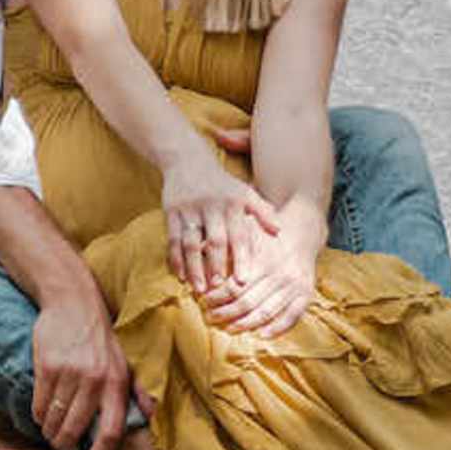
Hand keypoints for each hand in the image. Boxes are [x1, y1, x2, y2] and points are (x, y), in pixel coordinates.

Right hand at [28, 288, 131, 449]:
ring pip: (56, 418)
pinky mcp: (48, 365)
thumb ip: (139, 389)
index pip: (111, 430)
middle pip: (77, 428)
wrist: (72, 300)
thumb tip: (153, 415)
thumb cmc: (100, 335)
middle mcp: (95, 380)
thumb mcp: (126, 360)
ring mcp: (70, 373)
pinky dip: (39, 414)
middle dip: (66, 443)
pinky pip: (41, 402)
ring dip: (51, 431)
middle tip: (61, 446)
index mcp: (117, 382)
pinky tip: (42, 415)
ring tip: (50, 432)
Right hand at [162, 152, 282, 305]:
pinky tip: (180, 276)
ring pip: (190, 242)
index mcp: (232, 203)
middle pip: (214, 240)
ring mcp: (189, 209)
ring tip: (198, 289)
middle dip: (217, 265)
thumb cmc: (221, 183)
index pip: (239, 235)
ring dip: (194, 267)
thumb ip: (263, 211)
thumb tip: (279, 232)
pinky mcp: (171, 211)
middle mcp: (211, 206)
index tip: (244, 281)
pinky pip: (172, 239)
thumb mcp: (245, 192)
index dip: (242, 258)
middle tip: (219, 288)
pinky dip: (175, 259)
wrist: (187, 160)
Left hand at [204, 227, 317, 338]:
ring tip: (228, 329)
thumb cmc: (265, 234)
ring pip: (266, 312)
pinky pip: (292, 317)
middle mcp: (278, 274)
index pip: (233, 286)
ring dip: (245, 324)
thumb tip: (199, 250)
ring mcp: (293, 286)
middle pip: (247, 302)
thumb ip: (224, 243)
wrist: (301, 231)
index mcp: (260, 260)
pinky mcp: (306, 294)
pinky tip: (261, 335)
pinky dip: (277, 329)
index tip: (202, 301)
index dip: (216, 297)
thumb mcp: (244, 230)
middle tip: (209, 318)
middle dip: (225, 313)